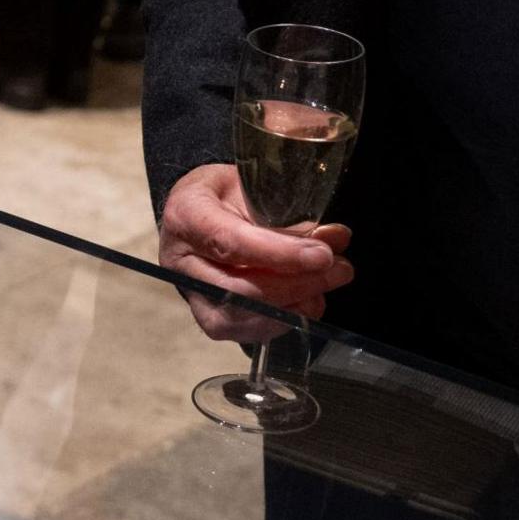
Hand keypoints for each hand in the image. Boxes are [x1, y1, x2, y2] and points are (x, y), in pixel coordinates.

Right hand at [158, 163, 355, 344]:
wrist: (200, 212)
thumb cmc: (228, 195)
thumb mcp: (255, 187)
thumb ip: (290, 215)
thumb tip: (336, 238)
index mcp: (187, 215)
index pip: (229, 243)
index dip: (279, 254)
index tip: (321, 255)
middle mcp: (180, 260)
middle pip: (237, 289)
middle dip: (296, 284)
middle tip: (338, 269)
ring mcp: (191, 293)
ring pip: (240, 318)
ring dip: (294, 306)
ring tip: (326, 285)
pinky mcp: (207, 317)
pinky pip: (244, 332)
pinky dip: (284, 320)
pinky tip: (307, 301)